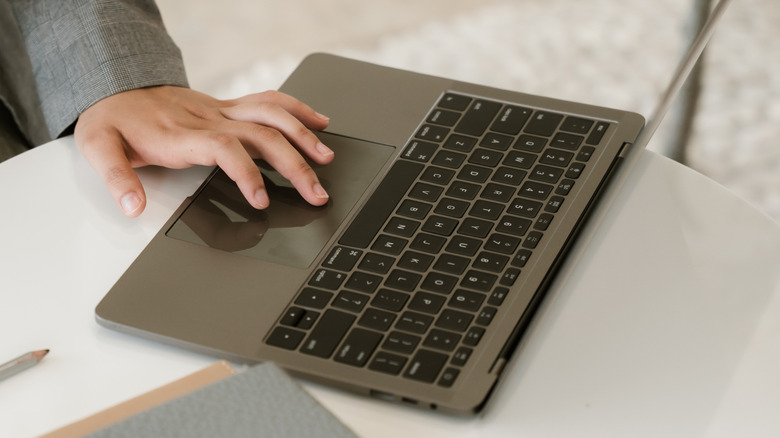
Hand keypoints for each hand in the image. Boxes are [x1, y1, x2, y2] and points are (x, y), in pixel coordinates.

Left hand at [74, 86, 332, 217]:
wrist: (118, 87)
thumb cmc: (115, 121)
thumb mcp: (99, 147)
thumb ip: (116, 178)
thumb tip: (132, 207)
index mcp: (182, 135)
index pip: (224, 149)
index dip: (247, 172)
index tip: (262, 200)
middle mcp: (209, 120)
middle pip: (262, 135)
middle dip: (294, 164)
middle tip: (315, 193)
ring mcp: (222, 111)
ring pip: (272, 116)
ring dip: (303, 137)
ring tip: (326, 159)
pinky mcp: (229, 107)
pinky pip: (269, 102)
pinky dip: (297, 109)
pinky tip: (319, 122)